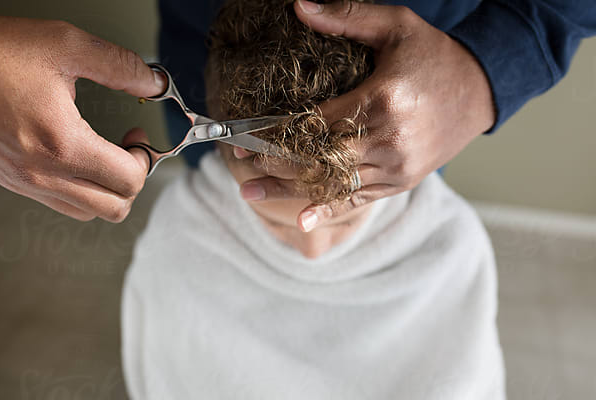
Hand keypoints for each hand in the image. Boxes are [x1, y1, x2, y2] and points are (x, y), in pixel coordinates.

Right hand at [0, 17, 164, 221]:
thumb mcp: (65, 44)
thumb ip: (119, 66)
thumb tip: (152, 82)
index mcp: (60, 144)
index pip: (128, 180)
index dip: (145, 157)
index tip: (138, 136)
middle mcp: (41, 172)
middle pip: (114, 208)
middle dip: (132, 179)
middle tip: (128, 150)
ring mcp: (24, 181)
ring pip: (88, 213)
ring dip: (108, 190)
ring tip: (106, 156)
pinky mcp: (11, 180)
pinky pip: (60, 203)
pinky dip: (82, 190)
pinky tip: (80, 160)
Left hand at [237, 0, 495, 231]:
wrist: (482, 91)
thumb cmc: (436, 56)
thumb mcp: (397, 26)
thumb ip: (348, 18)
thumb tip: (299, 7)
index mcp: (383, 100)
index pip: (316, 123)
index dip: (277, 134)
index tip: (245, 138)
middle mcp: (389, 139)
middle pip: (318, 160)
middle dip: (275, 167)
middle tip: (240, 171)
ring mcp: (397, 166)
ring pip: (333, 185)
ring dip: (289, 191)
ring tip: (251, 194)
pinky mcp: (402, 180)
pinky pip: (360, 199)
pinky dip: (329, 209)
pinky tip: (303, 220)